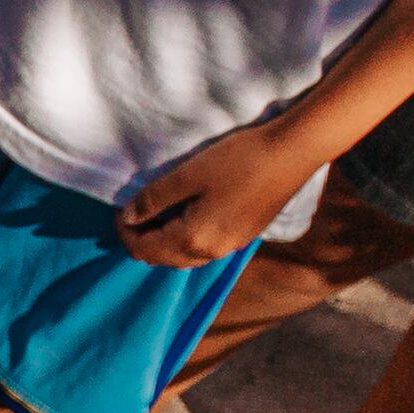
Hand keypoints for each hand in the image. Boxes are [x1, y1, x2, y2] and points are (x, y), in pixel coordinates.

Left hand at [114, 115, 311, 266]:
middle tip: (134, 211)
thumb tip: (129, 217)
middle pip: (161, 259)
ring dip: (163, 241)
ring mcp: (229, 247)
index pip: (144, 249)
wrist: (292, 153)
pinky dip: (184, 239)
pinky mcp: (242, 236)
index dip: (125, 232)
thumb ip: (154, 199)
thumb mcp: (188, 175)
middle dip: (142, 239)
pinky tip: (185, 215)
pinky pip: (202, 249)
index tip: (120, 208)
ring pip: (183, 257)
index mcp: (193, 240)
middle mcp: (210, 253)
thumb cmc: (239, 160)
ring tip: (156, 213)